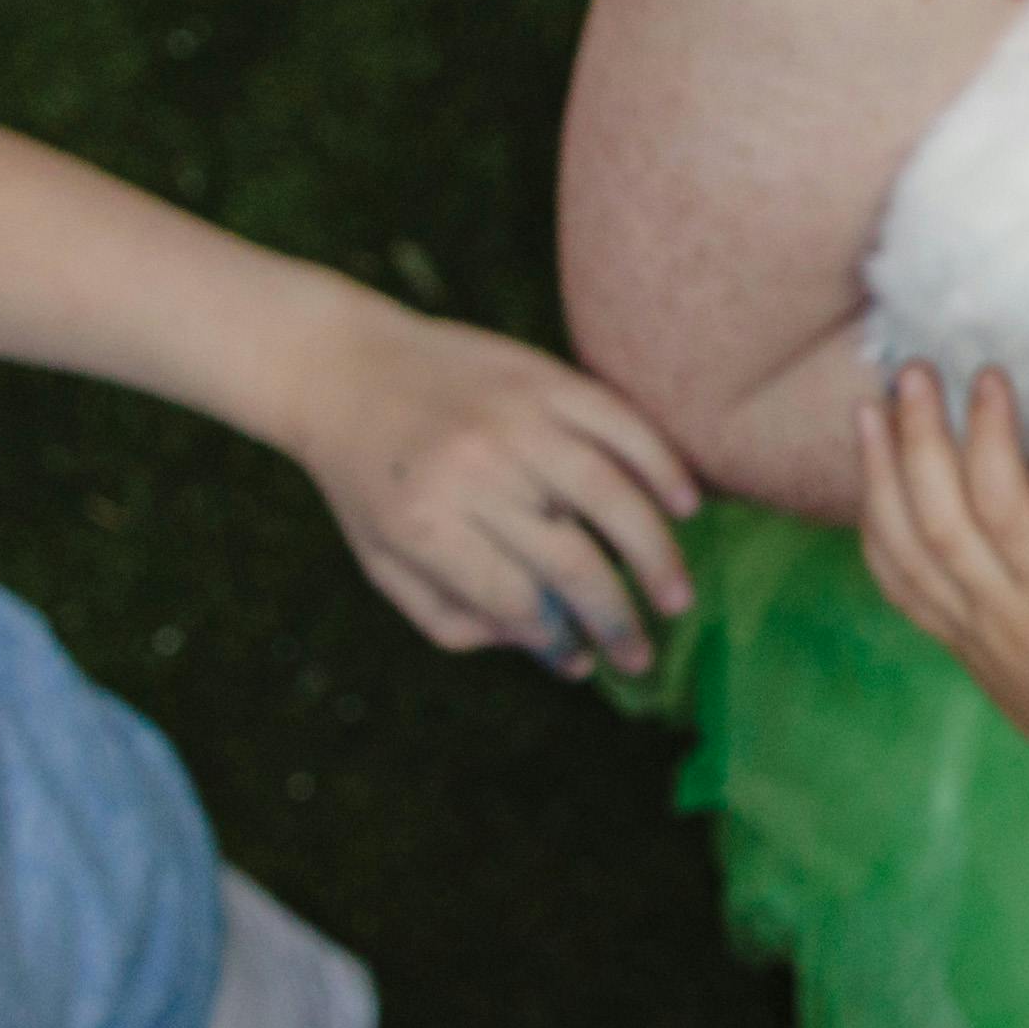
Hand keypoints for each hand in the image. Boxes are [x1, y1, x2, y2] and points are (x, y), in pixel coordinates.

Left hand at [286, 307, 703, 675]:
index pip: (516, 601)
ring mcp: (514, 418)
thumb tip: (557, 653)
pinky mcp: (544, 376)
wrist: (343, 366)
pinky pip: (620, 421)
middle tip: (643, 654)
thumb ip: (459, 619)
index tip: (585, 661)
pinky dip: (661, 464)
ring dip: (654, 555)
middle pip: (570, 560)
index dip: (558, 641)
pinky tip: (685, 505)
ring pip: (609, 494)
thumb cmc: (368, 481)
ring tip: (678, 598)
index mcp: (425, 525)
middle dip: (616, 619)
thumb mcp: (386, 564)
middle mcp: (473, 471)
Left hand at [854, 366, 1028, 838]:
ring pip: (903, 547)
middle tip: (913, 372)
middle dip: (918, 438)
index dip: (989, 438)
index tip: (988, 378)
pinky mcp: (954, 638)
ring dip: (878, 475)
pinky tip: (871, 483)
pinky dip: (873, 528)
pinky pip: (897, 583)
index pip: (1006, 507)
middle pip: (938, 517)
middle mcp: (1001, 611)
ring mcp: (968, 628)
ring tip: (869, 409)